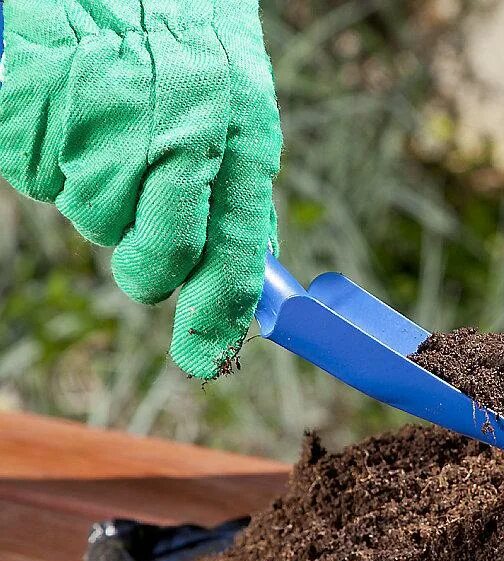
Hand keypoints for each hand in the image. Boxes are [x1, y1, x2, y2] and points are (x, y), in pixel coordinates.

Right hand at [0, 0, 281, 377]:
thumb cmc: (182, 40)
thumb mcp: (239, 105)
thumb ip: (240, 188)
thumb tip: (250, 270)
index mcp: (237, 135)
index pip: (232, 255)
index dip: (216, 316)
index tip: (204, 358)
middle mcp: (173, 133)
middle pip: (153, 257)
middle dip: (147, 264)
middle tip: (143, 230)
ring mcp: (99, 122)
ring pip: (93, 221)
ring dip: (98, 196)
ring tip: (107, 133)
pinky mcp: (33, 109)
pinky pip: (40, 178)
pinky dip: (50, 159)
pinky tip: (71, 117)